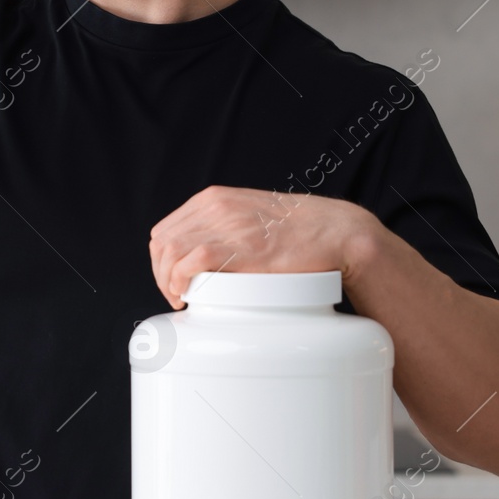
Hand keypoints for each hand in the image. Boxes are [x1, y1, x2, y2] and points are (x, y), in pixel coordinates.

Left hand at [148, 185, 381, 308]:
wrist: (338, 232)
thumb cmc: (299, 232)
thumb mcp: (251, 218)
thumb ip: (226, 229)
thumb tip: (204, 259)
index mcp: (214, 199)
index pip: (166, 230)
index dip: (161, 261)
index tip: (172, 281)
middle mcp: (216, 207)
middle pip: (162, 242)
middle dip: (160, 273)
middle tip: (175, 295)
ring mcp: (228, 225)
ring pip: (170, 251)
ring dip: (167, 281)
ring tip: (180, 299)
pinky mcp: (242, 248)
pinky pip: (192, 261)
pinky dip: (180, 281)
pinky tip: (188, 296)